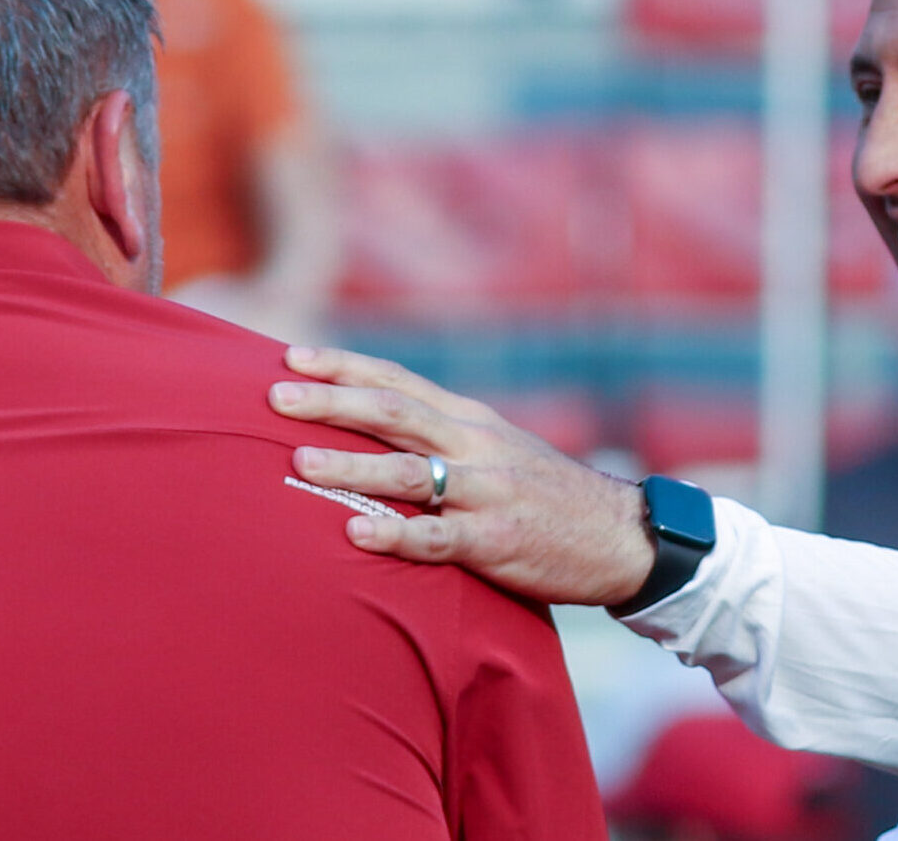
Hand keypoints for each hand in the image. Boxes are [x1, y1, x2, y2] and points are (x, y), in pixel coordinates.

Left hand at [268, 346, 654, 605]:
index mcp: (473, 421)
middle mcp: (476, 446)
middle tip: (274, 398)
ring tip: (299, 463)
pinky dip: (396, 535)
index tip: (291, 357)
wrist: (623, 536)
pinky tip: (356, 534)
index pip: (400, 381)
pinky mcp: (498, 540)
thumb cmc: (548, 495)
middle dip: (332, 403)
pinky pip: (439, 537)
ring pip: (410, 473)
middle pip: (395, 414)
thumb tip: (376, 426)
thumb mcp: (501, 448)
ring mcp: (488, 492)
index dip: (345, 366)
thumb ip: (446, 437)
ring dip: (352, 466)